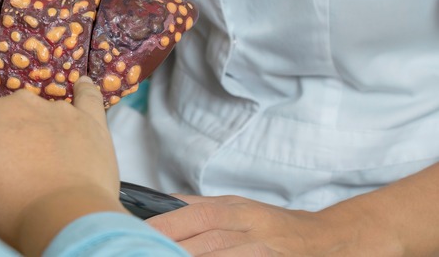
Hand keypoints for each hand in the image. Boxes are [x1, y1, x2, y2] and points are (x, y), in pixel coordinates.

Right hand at [0, 77, 123, 250]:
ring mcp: (54, 109)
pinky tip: (84, 87)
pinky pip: (87, 97)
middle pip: (7, 114)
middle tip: (14, 171)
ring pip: (42, 111)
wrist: (60, 216)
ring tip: (46, 162)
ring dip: (41, 128)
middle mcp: (16, 103)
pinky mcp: (87, 120)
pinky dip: (84, 92)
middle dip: (9, 136)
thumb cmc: (1, 205)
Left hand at [147, 194, 335, 255]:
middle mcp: (251, 230)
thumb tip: (158, 204)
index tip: (136, 233)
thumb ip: (198, 205)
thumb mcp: (236, 206)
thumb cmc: (268, 223)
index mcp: (237, 210)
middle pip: (205, 243)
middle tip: (141, 251)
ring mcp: (264, 253)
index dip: (165, 225)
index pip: (195, 214)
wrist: (320, 241)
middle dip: (172, 250)